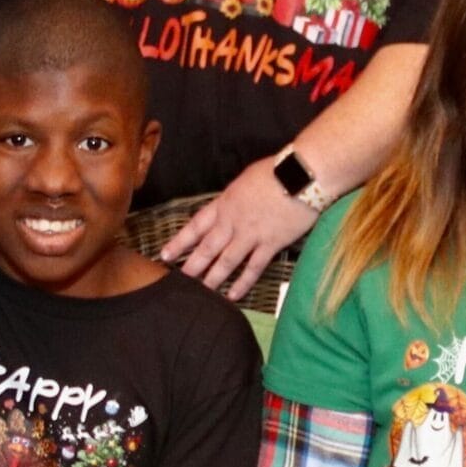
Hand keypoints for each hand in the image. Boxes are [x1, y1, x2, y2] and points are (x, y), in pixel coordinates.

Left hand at [159, 157, 318, 298]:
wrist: (301, 176)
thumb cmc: (276, 171)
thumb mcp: (244, 180)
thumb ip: (233, 198)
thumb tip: (228, 206)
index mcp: (225, 203)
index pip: (196, 226)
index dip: (180, 241)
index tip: (165, 254)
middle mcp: (233, 221)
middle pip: (207, 248)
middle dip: (191, 266)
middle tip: (178, 282)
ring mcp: (251, 235)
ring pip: (226, 262)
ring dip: (212, 278)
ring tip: (201, 293)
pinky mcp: (271, 244)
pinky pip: (253, 268)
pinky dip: (242, 283)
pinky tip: (233, 295)